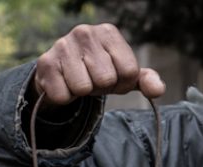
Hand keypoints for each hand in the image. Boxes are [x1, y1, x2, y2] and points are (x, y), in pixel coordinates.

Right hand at [32, 23, 164, 105]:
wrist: (62, 72)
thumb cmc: (100, 71)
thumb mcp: (126, 75)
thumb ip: (146, 80)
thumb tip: (157, 90)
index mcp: (110, 33)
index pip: (129, 71)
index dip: (123, 83)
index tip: (113, 77)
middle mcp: (85, 32)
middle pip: (106, 80)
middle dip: (102, 87)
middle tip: (93, 79)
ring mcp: (63, 45)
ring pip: (83, 88)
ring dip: (82, 92)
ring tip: (79, 80)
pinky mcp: (45, 63)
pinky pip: (62, 96)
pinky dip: (65, 97)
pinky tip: (63, 83)